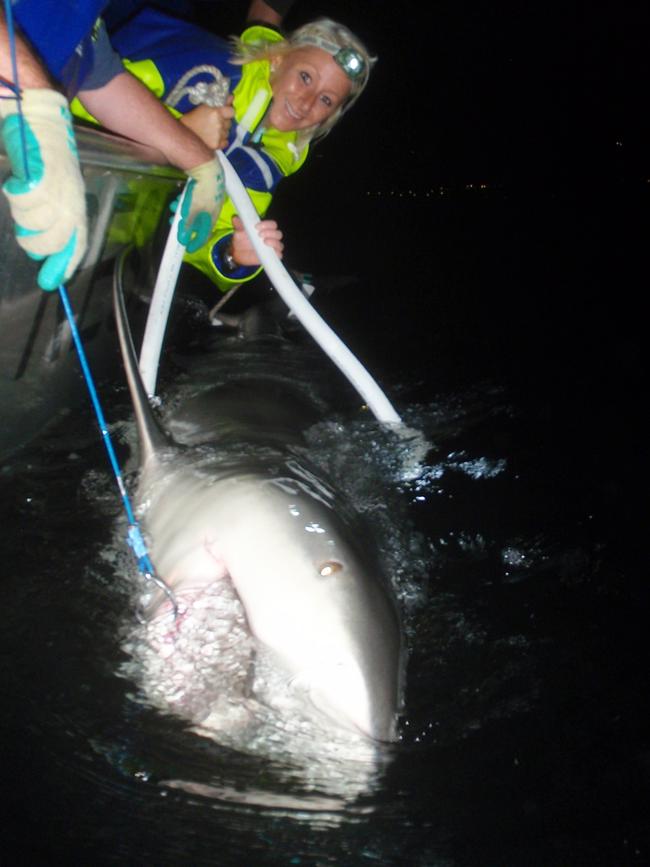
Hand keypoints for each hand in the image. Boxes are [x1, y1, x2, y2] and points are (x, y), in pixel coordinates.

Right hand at [0, 88, 86, 289]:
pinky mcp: (44, 172)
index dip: (65, 263)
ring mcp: (60, 184)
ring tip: (20, 202)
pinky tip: (15, 185)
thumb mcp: (51, 188)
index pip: (77, 241)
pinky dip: (17, 196)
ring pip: (39, 221)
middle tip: (26, 238)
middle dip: (37, 244)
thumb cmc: (40, 150)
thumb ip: (49, 217)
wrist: (35, 111)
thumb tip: (42, 251)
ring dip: (23, 218)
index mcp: (76, 201)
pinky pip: (28, 199)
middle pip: (58, 238)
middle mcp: (72, 196)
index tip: (53, 282)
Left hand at [177, 157, 224, 251]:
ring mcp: (209, 199)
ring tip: (173, 207)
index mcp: (211, 217)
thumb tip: (183, 238)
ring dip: (183, 211)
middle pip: (198, 222)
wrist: (209, 168)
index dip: (196, 242)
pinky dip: (186, 202)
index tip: (187, 248)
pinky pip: (194, 201)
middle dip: (185, 223)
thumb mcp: (193, 209)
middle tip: (173, 221)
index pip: (204, 234)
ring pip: (195, 210)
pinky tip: (180, 198)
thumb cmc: (203, 190)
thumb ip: (187, 223)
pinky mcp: (205, 190)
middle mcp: (212, 209)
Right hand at [179, 99, 233, 150]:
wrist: (181, 136)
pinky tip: (213, 138)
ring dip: (222, 131)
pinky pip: (225, 142)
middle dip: (224, 122)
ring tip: (210, 130)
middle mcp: (219, 123)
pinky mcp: (217, 145)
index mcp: (215, 111)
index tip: (224, 112)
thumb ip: (219, 102)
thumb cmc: (190, 119)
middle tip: (213, 122)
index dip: (228, 111)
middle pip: (229, 122)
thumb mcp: (203, 107)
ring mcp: (218, 135)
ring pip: (227, 132)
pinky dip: (221, 140)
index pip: (231, 111)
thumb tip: (231, 97)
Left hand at [230, 214, 283, 265]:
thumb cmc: (240, 240)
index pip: (272, 225)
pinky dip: (277, 254)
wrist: (237, 253)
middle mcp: (270, 238)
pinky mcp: (271, 257)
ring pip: (280, 244)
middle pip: (278, 234)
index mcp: (264, 229)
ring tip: (265, 242)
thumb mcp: (238, 231)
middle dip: (271, 233)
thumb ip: (239, 224)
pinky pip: (279, 255)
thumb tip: (235, 218)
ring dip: (274, 243)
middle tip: (260, 235)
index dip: (267, 224)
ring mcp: (271, 248)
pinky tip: (272, 253)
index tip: (256, 227)